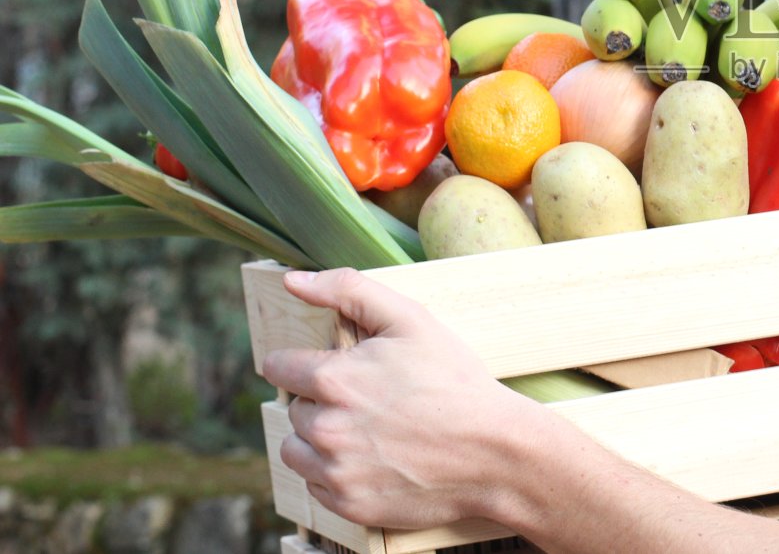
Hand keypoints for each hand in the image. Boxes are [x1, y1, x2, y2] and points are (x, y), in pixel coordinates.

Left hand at [262, 267, 527, 528]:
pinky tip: (373, 458)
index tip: (328, 367)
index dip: (302, 362)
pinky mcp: (348, 504)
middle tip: (368, 400)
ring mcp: (335, 471)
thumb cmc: (455, 381)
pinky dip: (335, 472)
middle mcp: (325, 428)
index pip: (280, 367)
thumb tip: (293, 279)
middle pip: (294, 409)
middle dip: (321, 401)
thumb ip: (348, 290)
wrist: (493, 452)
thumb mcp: (411, 319)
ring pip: (296, 449)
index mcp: (334, 379)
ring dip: (319, 438)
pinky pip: (316, 485)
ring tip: (365, 431)